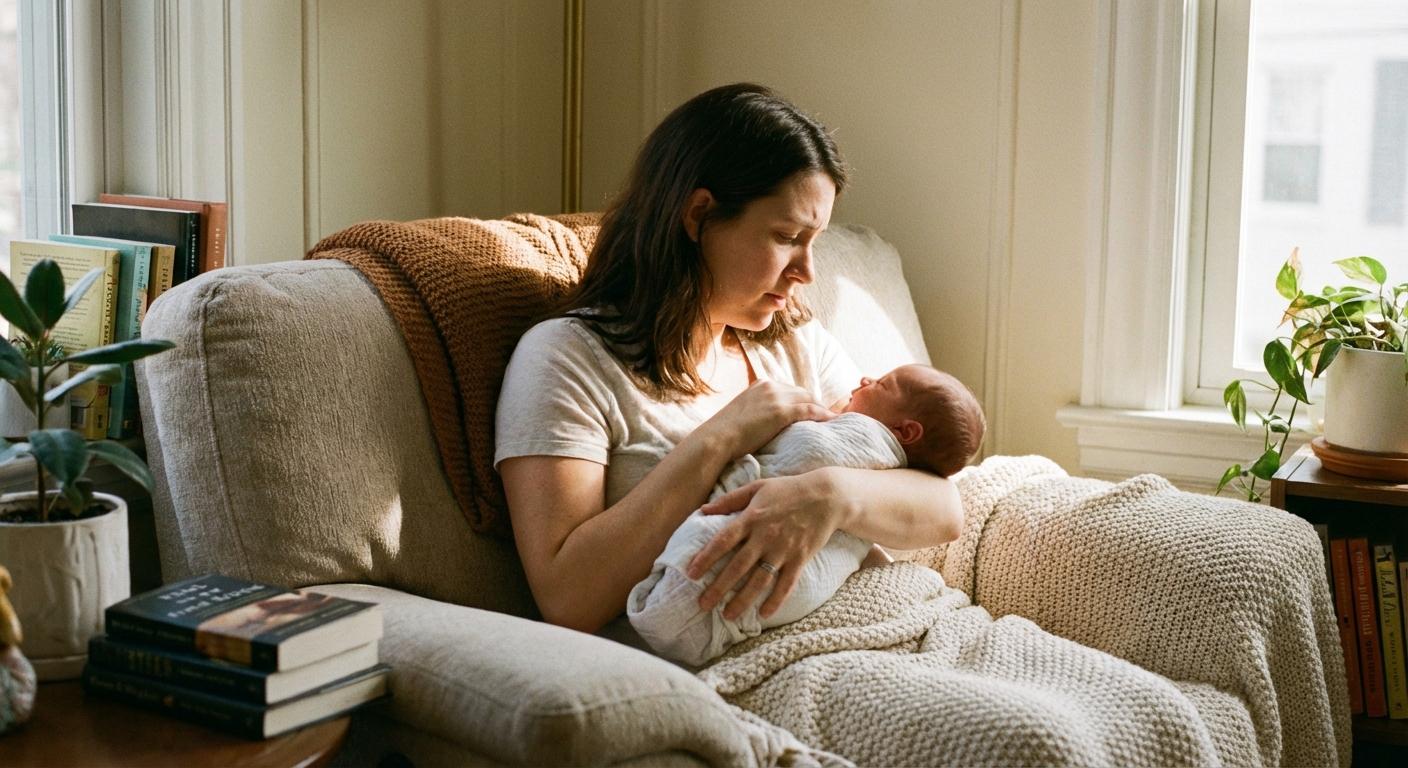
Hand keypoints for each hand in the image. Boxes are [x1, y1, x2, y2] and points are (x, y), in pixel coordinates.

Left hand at [685, 472, 843, 620]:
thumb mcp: (757, 487)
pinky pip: (786, 584)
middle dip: (719, 587)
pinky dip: (776, 600)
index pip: (723, 540)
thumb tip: (702, 510)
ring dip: (743, 600)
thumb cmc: (788, 490)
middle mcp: (765, 537)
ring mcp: (783, 550)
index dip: (706, 558)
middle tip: (702, 605)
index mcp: (751, 518)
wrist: (827, 496)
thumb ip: (729, 500)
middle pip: (738, 566)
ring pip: (760, 580)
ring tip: (727, 615)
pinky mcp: (800, 559)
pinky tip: (763, 614)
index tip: (690, 574)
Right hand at [697, 380, 834, 458]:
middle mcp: (770, 386)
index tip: (809, 412)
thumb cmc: (724, 435)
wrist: (715, 440)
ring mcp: (776, 397)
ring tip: (833, 421)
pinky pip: (810, 410)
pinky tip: (833, 421)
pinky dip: (824, 415)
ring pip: (808, 399)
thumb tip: (762, 425)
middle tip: (824, 418)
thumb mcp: (741, 416)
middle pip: (802, 393)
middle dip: (814, 404)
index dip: (801, 401)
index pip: (789, 390)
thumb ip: (755, 413)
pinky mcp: (781, 411)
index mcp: (760, 385)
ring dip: (821, 410)